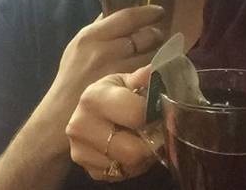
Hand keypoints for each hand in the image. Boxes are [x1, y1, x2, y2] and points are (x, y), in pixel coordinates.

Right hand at [38, 5, 164, 151]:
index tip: (159, 11)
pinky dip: (157, 70)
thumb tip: (120, 5)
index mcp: (91, 36)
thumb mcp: (80, 45)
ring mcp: (117, 72)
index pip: (128, 17)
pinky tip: (154, 71)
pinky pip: (151, 74)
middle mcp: (104, 52)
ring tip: (156, 54)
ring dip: (159, 52)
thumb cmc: (74, 76)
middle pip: (145, 35)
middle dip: (156, 34)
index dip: (148, 12)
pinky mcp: (127, 91)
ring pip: (153, 54)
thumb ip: (101, 26)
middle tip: (158, 37)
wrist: (61, 114)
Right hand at [67, 66, 154, 181]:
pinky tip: (132, 148)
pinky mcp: (86, 169)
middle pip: (134, 150)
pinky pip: (121, 175)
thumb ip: (144, 78)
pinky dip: (133, 165)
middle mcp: (81, 125)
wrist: (89, 112)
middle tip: (159, 130)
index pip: (138, 114)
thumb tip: (157, 70)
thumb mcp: (127, 81)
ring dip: (144, 155)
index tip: (165, 111)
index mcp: (94, 98)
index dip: (157, 114)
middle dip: (153, 142)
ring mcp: (80, 151)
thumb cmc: (114, 93)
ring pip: (130, 165)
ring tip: (145, 138)